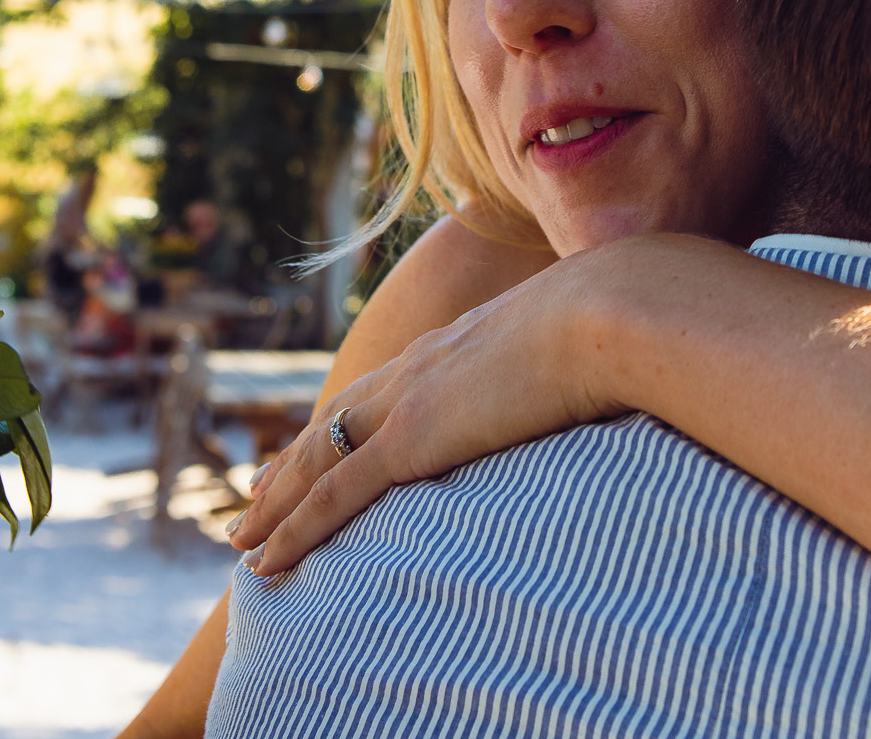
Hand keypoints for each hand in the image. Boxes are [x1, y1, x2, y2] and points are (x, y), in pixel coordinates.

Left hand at [227, 255, 625, 575]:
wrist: (615, 309)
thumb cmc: (627, 324)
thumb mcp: (593, 341)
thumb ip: (578, 362)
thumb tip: (610, 375)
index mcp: (461, 343)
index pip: (387, 389)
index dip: (351, 420)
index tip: (324, 444)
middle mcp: (421, 366)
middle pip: (336, 422)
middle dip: (293, 464)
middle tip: (257, 497)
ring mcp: (411, 400)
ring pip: (318, 461)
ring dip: (276, 503)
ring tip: (243, 536)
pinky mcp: (412, 438)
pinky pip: (335, 495)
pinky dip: (293, 530)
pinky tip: (264, 561)